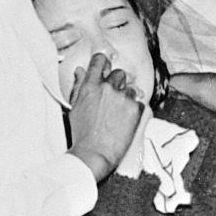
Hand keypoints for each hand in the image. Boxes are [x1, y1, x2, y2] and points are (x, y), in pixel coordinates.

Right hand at [67, 52, 143, 181]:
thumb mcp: (75, 108)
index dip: (104, 63)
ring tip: (120, 114)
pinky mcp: (135, 108)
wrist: (94, 154)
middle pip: (119, 73)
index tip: (107, 67)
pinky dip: (135, 110)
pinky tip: (126, 121)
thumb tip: (80, 71)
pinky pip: (140, 102)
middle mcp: (107, 88)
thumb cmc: (82, 134)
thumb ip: (79, 87)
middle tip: (115, 98)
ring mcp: (122, 97)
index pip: (99, 61)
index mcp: (90, 86)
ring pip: (131, 89)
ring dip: (128, 97)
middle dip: (118, 83)